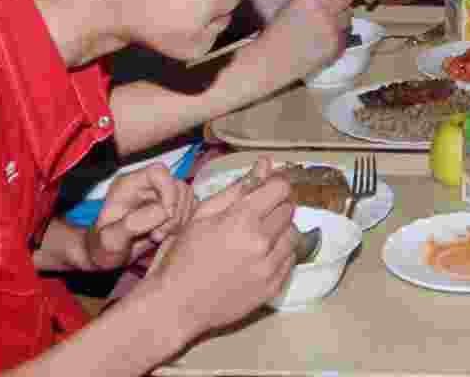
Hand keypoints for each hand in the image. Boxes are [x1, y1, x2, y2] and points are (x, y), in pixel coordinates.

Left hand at [87, 163, 195, 269]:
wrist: (107, 257)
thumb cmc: (103, 247)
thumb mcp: (110, 240)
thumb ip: (132, 224)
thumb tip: (164, 211)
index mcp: (129, 185)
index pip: (158, 172)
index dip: (168, 191)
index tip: (167, 216)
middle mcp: (146, 186)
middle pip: (177, 186)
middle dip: (174, 214)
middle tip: (157, 236)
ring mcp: (160, 196)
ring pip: (186, 198)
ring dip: (179, 221)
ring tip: (159, 237)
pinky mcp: (171, 208)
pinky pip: (189, 209)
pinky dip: (183, 224)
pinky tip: (167, 237)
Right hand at [157, 158, 296, 335]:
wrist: (176, 305)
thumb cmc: (183, 255)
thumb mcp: (203, 214)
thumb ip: (238, 188)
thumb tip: (265, 164)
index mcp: (243, 219)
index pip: (281, 188)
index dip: (274, 184)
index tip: (264, 189)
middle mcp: (262, 242)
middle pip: (289, 209)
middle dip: (276, 206)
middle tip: (255, 215)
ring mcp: (269, 268)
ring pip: (294, 234)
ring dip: (280, 230)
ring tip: (257, 237)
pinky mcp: (272, 288)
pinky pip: (290, 259)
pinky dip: (280, 253)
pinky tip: (258, 256)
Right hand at [257, 0, 355, 75]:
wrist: (273, 59)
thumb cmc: (278, 30)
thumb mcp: (292, 3)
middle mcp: (325, 9)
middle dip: (340, 0)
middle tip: (331, 7)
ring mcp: (333, 28)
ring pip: (348, 16)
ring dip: (340, 18)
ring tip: (323, 26)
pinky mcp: (337, 45)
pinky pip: (345, 34)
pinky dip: (337, 35)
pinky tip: (322, 39)